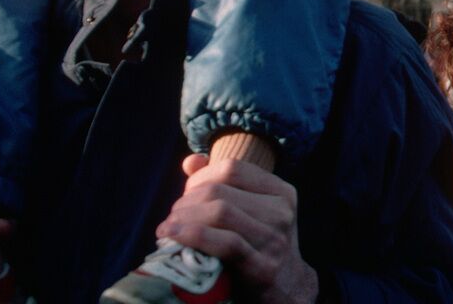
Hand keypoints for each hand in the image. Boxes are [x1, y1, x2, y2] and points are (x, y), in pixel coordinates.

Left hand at [158, 155, 318, 303]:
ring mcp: (276, 240)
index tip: (186, 195)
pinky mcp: (263, 267)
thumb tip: (191, 161)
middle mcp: (282, 212)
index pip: (233, 168)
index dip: (200, 178)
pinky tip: (173, 239)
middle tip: (172, 218)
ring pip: (219, 213)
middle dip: (185, 202)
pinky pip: (224, 243)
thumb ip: (223, 186)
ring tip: (167, 230)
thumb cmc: (258, 247)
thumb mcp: (250, 213)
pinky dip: (192, 236)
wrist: (286, 290)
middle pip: (220, 191)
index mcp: (281, 192)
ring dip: (183, 220)